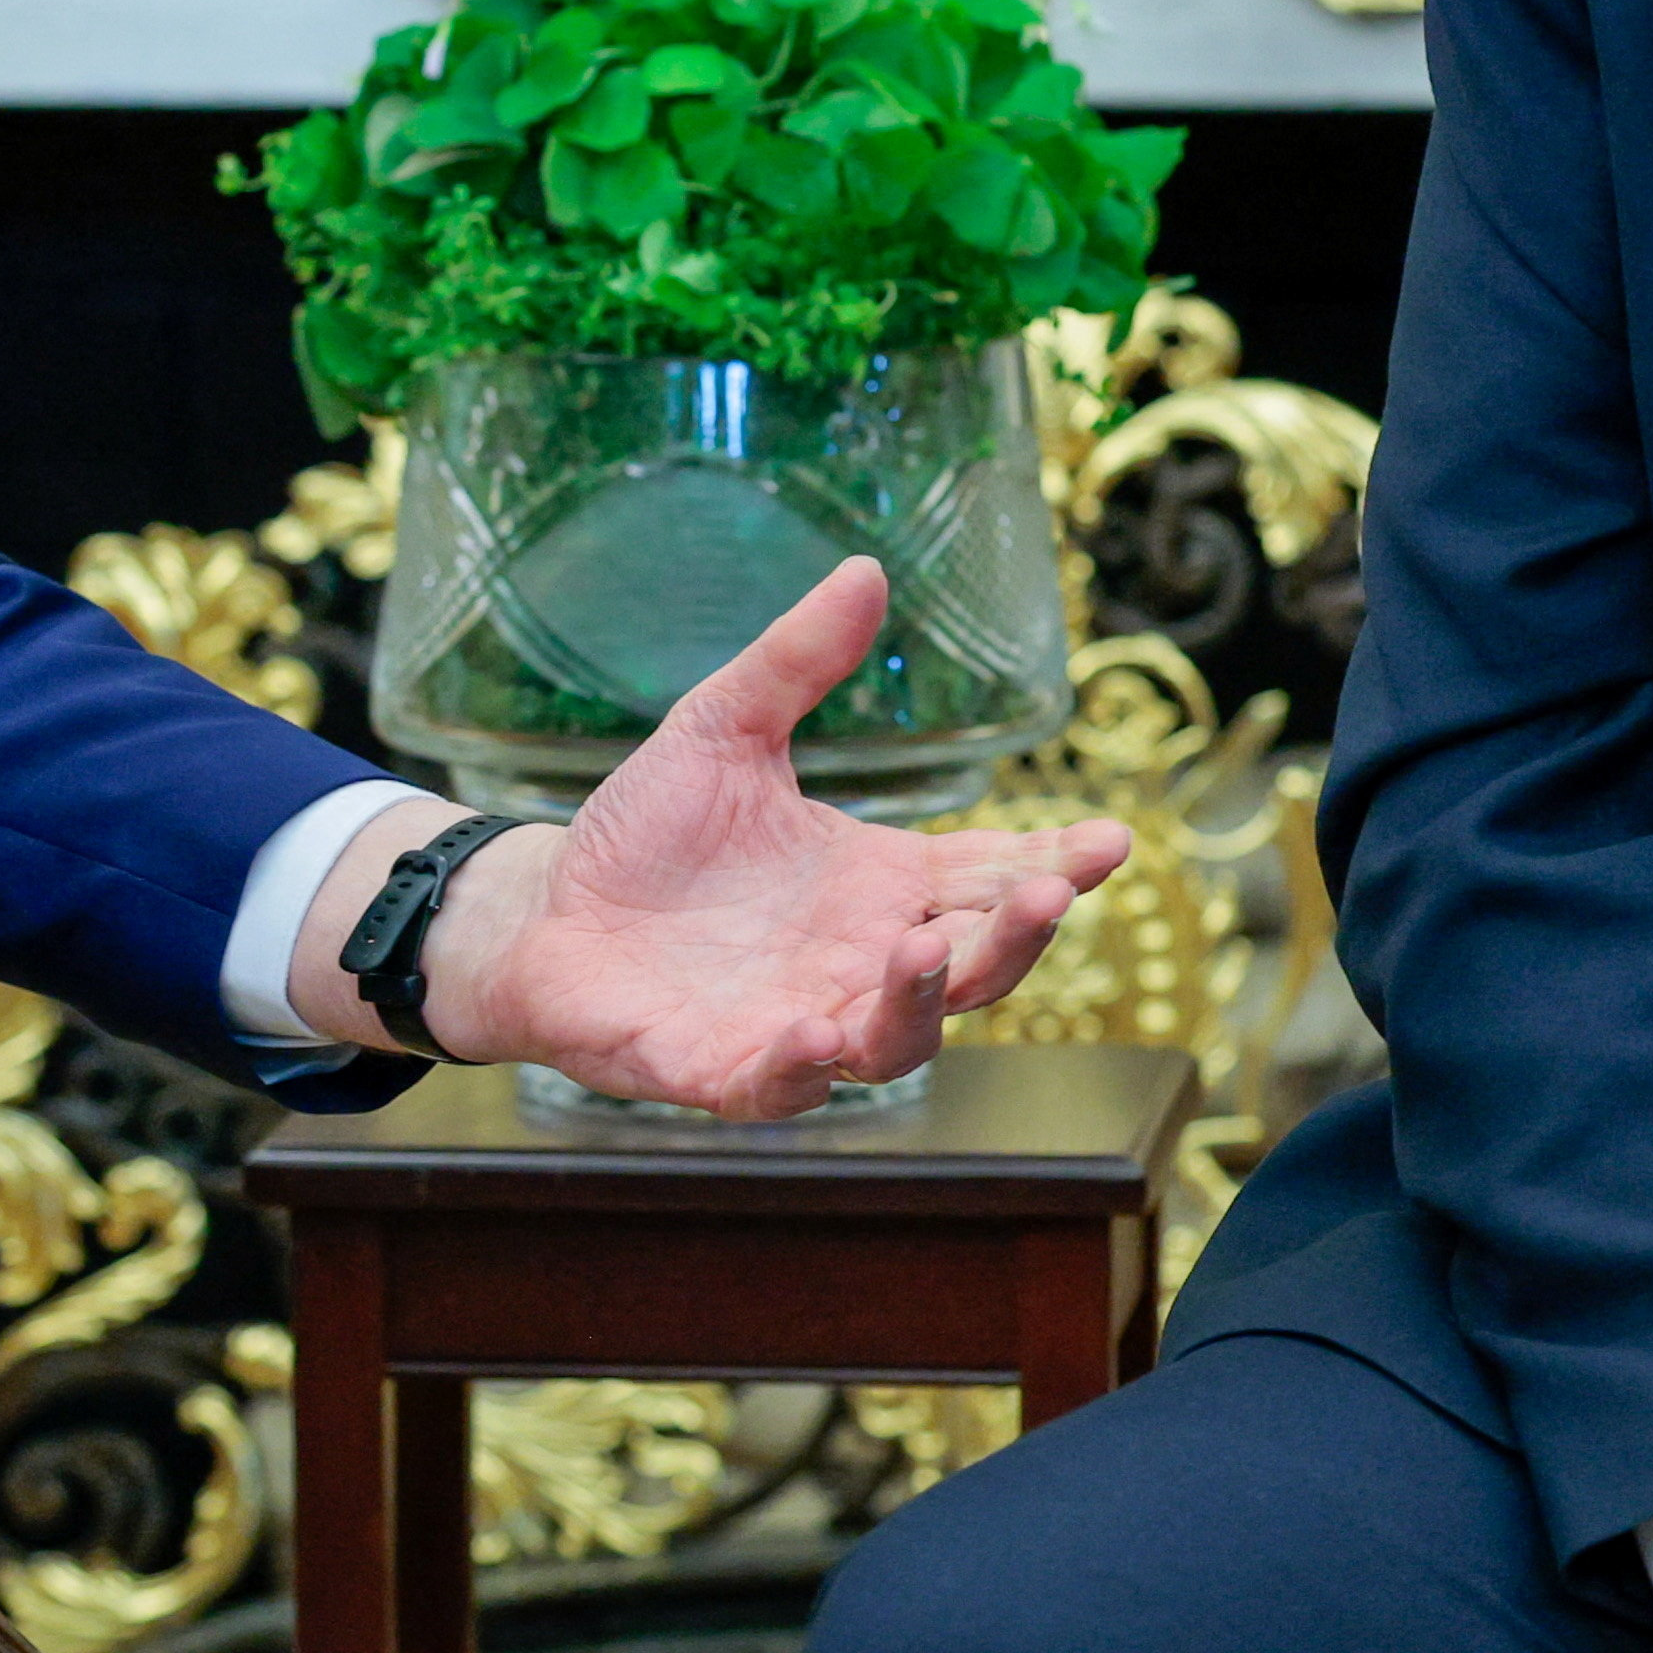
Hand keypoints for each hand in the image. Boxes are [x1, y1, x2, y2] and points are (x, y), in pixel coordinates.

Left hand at [295, 560, 1130, 1116]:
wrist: (544, 908)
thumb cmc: (648, 832)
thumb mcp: (723, 726)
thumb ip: (794, 662)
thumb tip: (865, 567)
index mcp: (880, 884)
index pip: (989, 877)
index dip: (1053, 865)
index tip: (1108, 840)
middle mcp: (859, 962)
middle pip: (973, 967)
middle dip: (1017, 937)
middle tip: (1047, 892)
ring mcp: (801, 1021)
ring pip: (898, 1039)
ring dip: (922, 1003)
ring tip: (922, 949)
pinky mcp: (726, 1068)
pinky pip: (783, 1086)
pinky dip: (805, 1065)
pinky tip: (816, 1030)